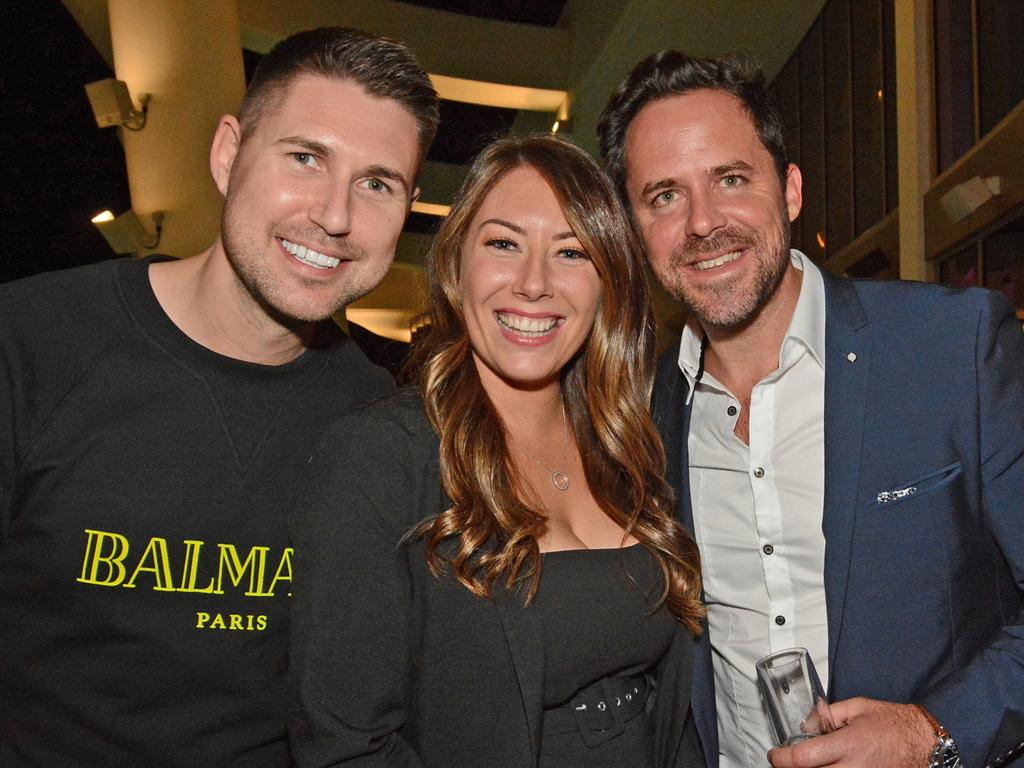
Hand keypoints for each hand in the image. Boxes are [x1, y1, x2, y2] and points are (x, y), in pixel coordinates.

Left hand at [767, 697, 934, 767]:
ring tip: (810, 762)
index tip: (775, 754)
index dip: (781, 759)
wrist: (925, 743)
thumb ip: (827, 714)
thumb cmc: (893, 724)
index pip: (803, 759)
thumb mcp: (857, 707)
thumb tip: (806, 725)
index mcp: (848, 745)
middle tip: (786, 761)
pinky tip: (827, 767)